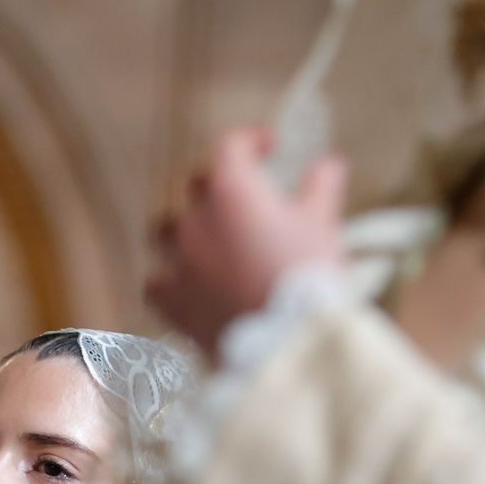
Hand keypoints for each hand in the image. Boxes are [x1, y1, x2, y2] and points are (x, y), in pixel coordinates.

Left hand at [146, 127, 348, 356]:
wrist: (286, 343)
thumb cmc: (306, 277)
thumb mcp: (322, 224)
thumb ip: (321, 187)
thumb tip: (328, 165)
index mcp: (230, 190)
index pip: (230, 146)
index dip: (251, 141)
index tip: (269, 147)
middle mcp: (194, 220)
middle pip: (196, 186)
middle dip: (220, 184)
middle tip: (245, 197)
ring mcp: (176, 261)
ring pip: (164, 229)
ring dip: (184, 226)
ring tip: (206, 236)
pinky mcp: (170, 301)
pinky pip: (156, 281)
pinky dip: (170, 276)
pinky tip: (186, 282)